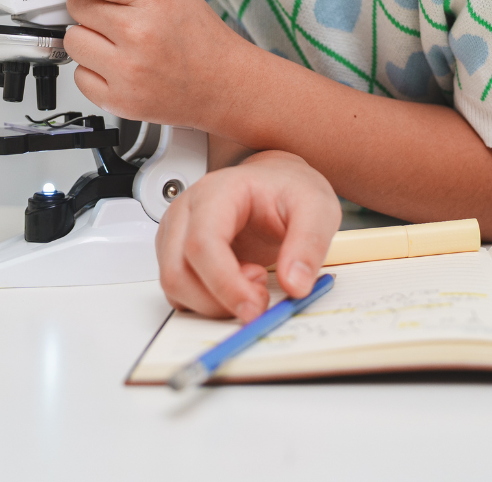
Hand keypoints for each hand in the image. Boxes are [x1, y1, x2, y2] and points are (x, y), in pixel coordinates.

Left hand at [63, 0, 249, 124]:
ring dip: (89, 40)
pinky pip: (79, 77)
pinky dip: (94, 72)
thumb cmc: (201, 36)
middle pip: (75, 5)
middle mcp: (138, 32)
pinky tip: (120, 67)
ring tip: (119, 43)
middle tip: (117, 15)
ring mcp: (128, 69)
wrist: (225, 85)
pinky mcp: (120, 100)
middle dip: (90, 7)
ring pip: (72, 41)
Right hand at [155, 151, 340, 320]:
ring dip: (213, 303)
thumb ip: (309, 245)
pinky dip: (206, 302)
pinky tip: (236, 286)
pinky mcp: (176, 252)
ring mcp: (177, 231)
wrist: (278, 183)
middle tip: (260, 294)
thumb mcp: (317, 209)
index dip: (225, 284)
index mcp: (217, 192)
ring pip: (174, 285)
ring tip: (252, 283)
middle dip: (219, 300)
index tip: (255, 307)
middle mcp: (187, 210)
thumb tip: (294, 285)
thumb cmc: (290, 190)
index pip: (202, 243)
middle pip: (178, 270)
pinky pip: (178, 290)